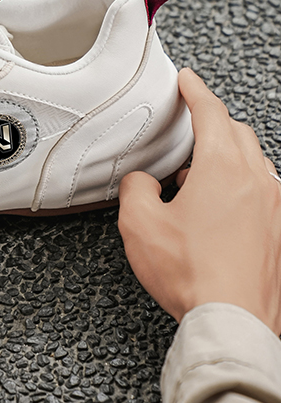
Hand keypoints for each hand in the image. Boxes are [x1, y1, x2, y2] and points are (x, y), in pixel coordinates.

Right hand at [118, 67, 280, 334]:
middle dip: (213, 122)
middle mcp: (257, 181)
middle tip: (191, 124)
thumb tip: (142, 182)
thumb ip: (136, 189)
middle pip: (238, 133)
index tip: (188, 81)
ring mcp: (274, 207)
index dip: (196, 91)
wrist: (234, 321)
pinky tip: (219, 207)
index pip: (211, 112)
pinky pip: (262, 191)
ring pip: (254, 162)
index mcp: (223, 168)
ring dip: (227, 157)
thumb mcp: (139, 224)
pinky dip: (240, 186)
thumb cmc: (193, 275)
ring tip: (198, 174)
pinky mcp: (280, 233)